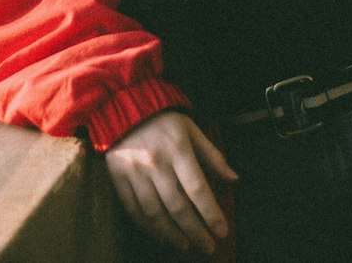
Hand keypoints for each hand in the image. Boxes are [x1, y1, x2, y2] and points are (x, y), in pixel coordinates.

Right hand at [105, 110, 236, 254]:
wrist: (122, 105)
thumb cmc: (162, 119)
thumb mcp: (191, 129)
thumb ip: (212, 155)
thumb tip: (233, 179)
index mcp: (177, 148)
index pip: (197, 189)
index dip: (211, 213)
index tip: (222, 230)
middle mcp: (156, 162)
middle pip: (178, 206)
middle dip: (195, 231)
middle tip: (208, 246)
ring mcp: (135, 171)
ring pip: (155, 213)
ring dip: (172, 234)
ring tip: (186, 245)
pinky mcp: (118, 177)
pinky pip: (133, 210)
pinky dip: (148, 227)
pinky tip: (161, 235)